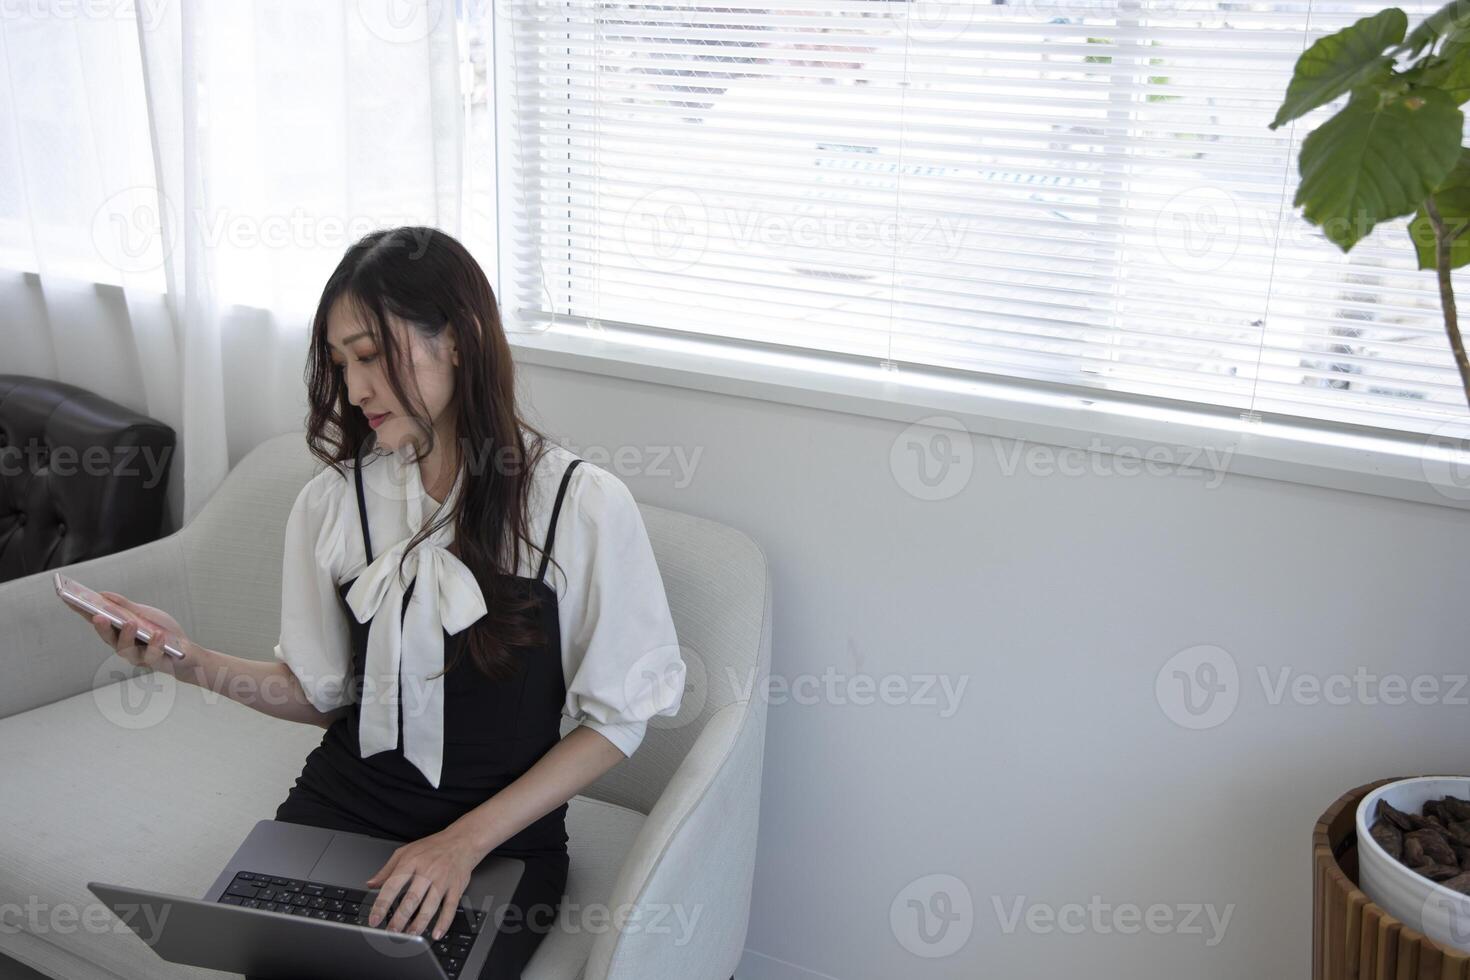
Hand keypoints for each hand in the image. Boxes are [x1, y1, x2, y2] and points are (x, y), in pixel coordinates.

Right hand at [85, 591, 197, 675]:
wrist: (186, 652)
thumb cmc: (163, 631)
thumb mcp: (145, 614)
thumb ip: (126, 606)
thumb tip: (102, 594)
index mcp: (118, 632)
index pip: (96, 621)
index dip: (81, 611)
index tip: (68, 597)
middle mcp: (123, 646)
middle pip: (108, 638)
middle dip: (102, 627)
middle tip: (99, 616)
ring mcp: (137, 657)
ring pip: (126, 650)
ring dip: (127, 636)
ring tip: (130, 623)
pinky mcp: (154, 663)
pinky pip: (152, 656)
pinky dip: (155, 644)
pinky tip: (158, 634)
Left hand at [364, 823, 486, 940]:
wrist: (462, 840)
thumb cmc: (433, 847)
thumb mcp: (405, 852)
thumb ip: (387, 870)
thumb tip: (370, 884)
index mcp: (411, 862)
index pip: (392, 885)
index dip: (381, 904)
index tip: (374, 919)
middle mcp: (427, 871)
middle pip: (412, 898)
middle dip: (400, 918)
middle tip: (391, 932)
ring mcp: (443, 880)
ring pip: (430, 905)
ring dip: (419, 923)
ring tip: (409, 935)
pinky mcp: (456, 887)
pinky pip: (450, 907)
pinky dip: (443, 922)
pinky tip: (436, 933)